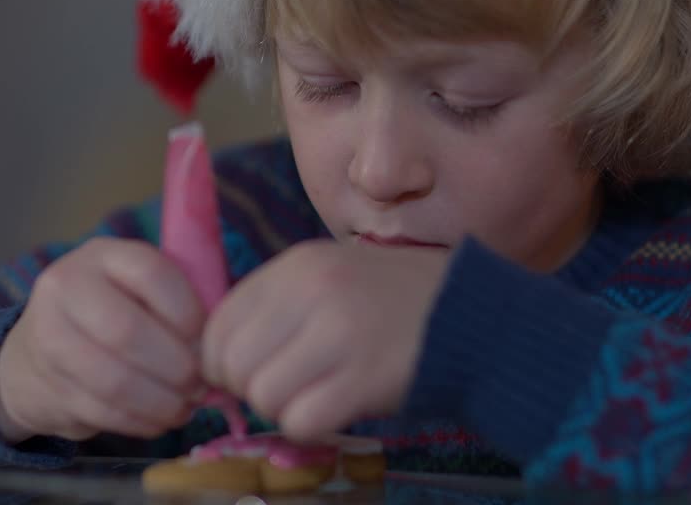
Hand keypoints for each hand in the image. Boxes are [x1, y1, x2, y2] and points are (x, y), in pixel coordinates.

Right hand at [0, 238, 205, 442]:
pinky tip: (160, 420)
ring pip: (113, 379)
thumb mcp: (141, 291)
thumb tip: (221, 345)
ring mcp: (47, 336)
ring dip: (160, 402)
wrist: (35, 352)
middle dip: (175, 366)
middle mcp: (65, 286)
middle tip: (201, 385)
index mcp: (102, 255)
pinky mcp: (43, 385)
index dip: (187, 311)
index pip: (150, 273)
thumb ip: (181, 302)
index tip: (208, 341)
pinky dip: (139, 422)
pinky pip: (100, 411)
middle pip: (127, 330)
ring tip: (185, 407)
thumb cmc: (113, 314)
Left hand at [202, 240, 449, 439]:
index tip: (247, 373)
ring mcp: (339, 334)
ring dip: (282, 408)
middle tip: (282, 389)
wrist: (472, 316)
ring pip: (263, 396)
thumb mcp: (330, 276)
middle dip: (248, 389)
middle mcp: (313, 292)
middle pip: (233, 363)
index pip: (218, 324)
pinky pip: (301, 421)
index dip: (221, 361)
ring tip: (315, 395)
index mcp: (298, 265)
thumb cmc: (394, 301)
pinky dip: (311, 426)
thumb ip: (276, 306)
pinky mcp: (364, 378)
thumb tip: (219, 360)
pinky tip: (336, 409)